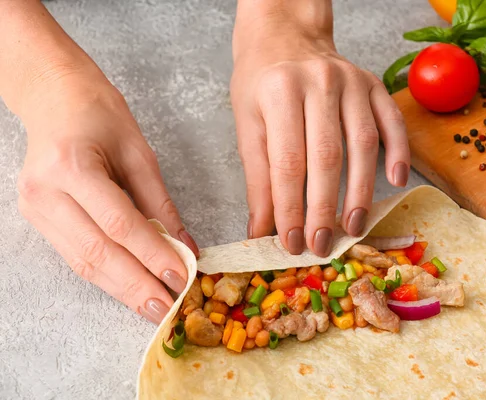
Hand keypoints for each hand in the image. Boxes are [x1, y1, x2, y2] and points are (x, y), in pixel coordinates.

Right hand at [16, 74, 199, 323]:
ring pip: (83, 262)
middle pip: (96, 253)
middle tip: (167, 308)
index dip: (152, 254)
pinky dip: (106, 275)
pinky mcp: (37, 219)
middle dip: (136, 285)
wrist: (52, 97)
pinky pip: (75, 256)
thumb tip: (186, 245)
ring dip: (121, 289)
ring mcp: (35, 209)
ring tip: (153, 307)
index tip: (182, 276)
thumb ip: (160, 202)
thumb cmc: (98, 113)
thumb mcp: (138, 151)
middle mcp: (45, 192)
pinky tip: (130, 287)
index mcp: (71, 166)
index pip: (118, 223)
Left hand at [230, 1, 409, 256]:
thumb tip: (261, 230)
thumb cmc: (261, 82)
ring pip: (362, 144)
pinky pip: (392, 121)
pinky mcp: (374, 84)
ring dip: (359, 191)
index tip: (290, 241)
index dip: (289, 206)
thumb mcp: (247, 124)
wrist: (285, 34)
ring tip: (353, 226)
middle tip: (321, 244)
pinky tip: (395, 181)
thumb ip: (257, 177)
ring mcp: (352, 81)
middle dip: (324, 208)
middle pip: (326, 156)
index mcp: (279, 91)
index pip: (287, 161)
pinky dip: (397, 152)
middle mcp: (319, 83)